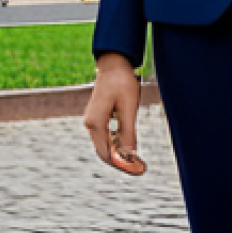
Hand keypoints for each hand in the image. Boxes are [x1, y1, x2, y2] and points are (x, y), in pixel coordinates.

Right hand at [83, 52, 146, 175]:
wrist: (114, 63)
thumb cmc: (122, 82)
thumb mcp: (129, 106)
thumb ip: (128, 131)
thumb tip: (130, 155)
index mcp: (95, 123)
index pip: (108, 154)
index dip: (124, 165)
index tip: (140, 170)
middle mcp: (90, 124)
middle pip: (105, 152)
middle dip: (122, 162)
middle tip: (141, 168)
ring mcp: (92, 120)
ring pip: (105, 146)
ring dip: (120, 154)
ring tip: (137, 161)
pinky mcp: (97, 116)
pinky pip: (105, 137)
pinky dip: (116, 144)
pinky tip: (129, 146)